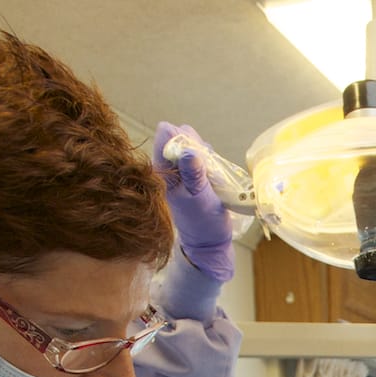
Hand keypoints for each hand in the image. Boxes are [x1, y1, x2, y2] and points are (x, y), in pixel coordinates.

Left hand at [152, 122, 236, 281]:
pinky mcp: (191, 175)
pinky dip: (208, 162)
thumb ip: (193, 173)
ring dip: (204, 155)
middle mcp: (168, 167)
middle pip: (179, 136)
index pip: (166, 134)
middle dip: (196, 145)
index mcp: (163, 170)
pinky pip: (200, 157)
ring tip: (210, 176)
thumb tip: (187, 151)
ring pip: (191, 145)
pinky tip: (212, 179)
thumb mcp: (200, 197)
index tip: (196, 156)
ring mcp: (180, 170)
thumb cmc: (203, 222)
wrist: (208, 242)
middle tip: (205, 168)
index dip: (183, 139)